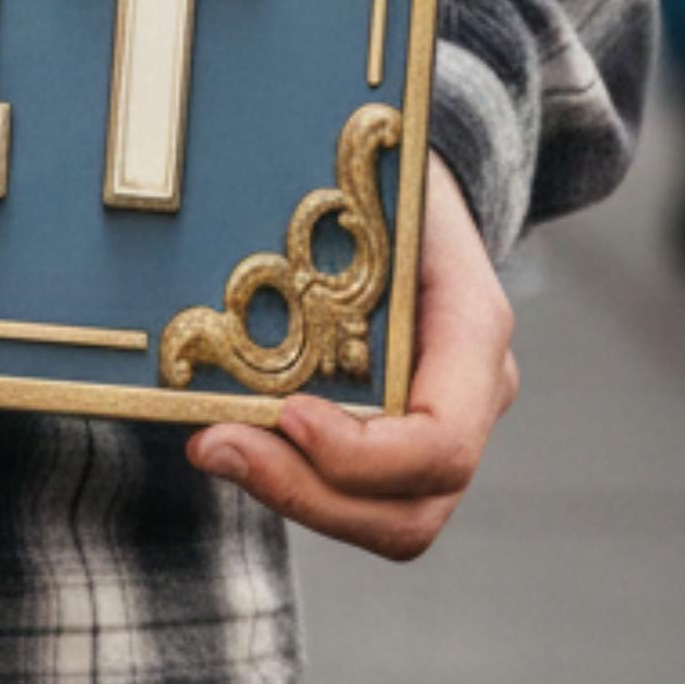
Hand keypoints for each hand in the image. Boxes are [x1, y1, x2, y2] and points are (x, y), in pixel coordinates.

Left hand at [186, 157, 517, 560]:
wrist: (412, 175)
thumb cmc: (390, 165)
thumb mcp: (377, 167)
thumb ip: (333, 201)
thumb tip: (237, 193)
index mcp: (473, 328)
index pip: (443, 440)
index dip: (363, 454)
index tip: (286, 414)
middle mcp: (468, 392)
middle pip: (412, 509)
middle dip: (308, 495)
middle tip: (213, 445)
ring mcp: (435, 422)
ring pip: (379, 518)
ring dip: (288, 494)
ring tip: (211, 442)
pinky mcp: (390, 432)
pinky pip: (348, 491)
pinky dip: (286, 476)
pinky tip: (225, 430)